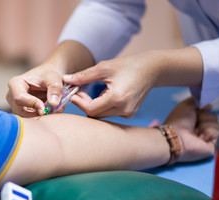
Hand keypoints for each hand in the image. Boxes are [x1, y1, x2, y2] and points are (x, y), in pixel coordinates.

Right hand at [6, 63, 64, 116]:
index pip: (19, 98)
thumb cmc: (49, 73)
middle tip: (54, 110)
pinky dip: (42, 116)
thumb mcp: (54, 78)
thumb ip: (55, 89)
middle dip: (38, 113)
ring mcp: (16, 104)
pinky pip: (31, 118)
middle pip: (21, 111)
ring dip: (42, 115)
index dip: (33, 104)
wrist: (49, 76)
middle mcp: (12, 95)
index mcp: (15, 83)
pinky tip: (51, 110)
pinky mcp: (22, 111)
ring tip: (55, 108)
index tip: (45, 107)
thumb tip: (53, 103)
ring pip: (27, 117)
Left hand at [63, 47, 202, 117]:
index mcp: (117, 98)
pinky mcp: (129, 113)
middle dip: (84, 103)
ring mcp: (128, 113)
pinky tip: (102, 94)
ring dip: (92, 105)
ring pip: (101, 115)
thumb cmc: (129, 65)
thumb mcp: (104, 67)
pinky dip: (102, 106)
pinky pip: (110, 113)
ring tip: (88, 91)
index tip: (73, 92)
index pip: (90, 109)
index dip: (79, 102)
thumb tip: (66, 79)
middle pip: (95, 114)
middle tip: (78, 90)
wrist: (153, 69)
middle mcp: (124, 110)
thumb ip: (84, 75)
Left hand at [163, 98, 218, 162]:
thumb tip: (209, 105)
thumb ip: (197, 101)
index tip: (201, 109)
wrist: (176, 136)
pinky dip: (208, 132)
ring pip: (216, 124)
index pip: (208, 111)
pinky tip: (200, 137)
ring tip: (195, 131)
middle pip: (213, 116)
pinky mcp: (211, 144)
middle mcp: (200, 127)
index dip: (204, 109)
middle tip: (194, 123)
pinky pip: (217, 133)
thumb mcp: (186, 105)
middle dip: (204, 117)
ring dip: (204, 125)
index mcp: (194, 119)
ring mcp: (206, 136)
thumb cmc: (178, 121)